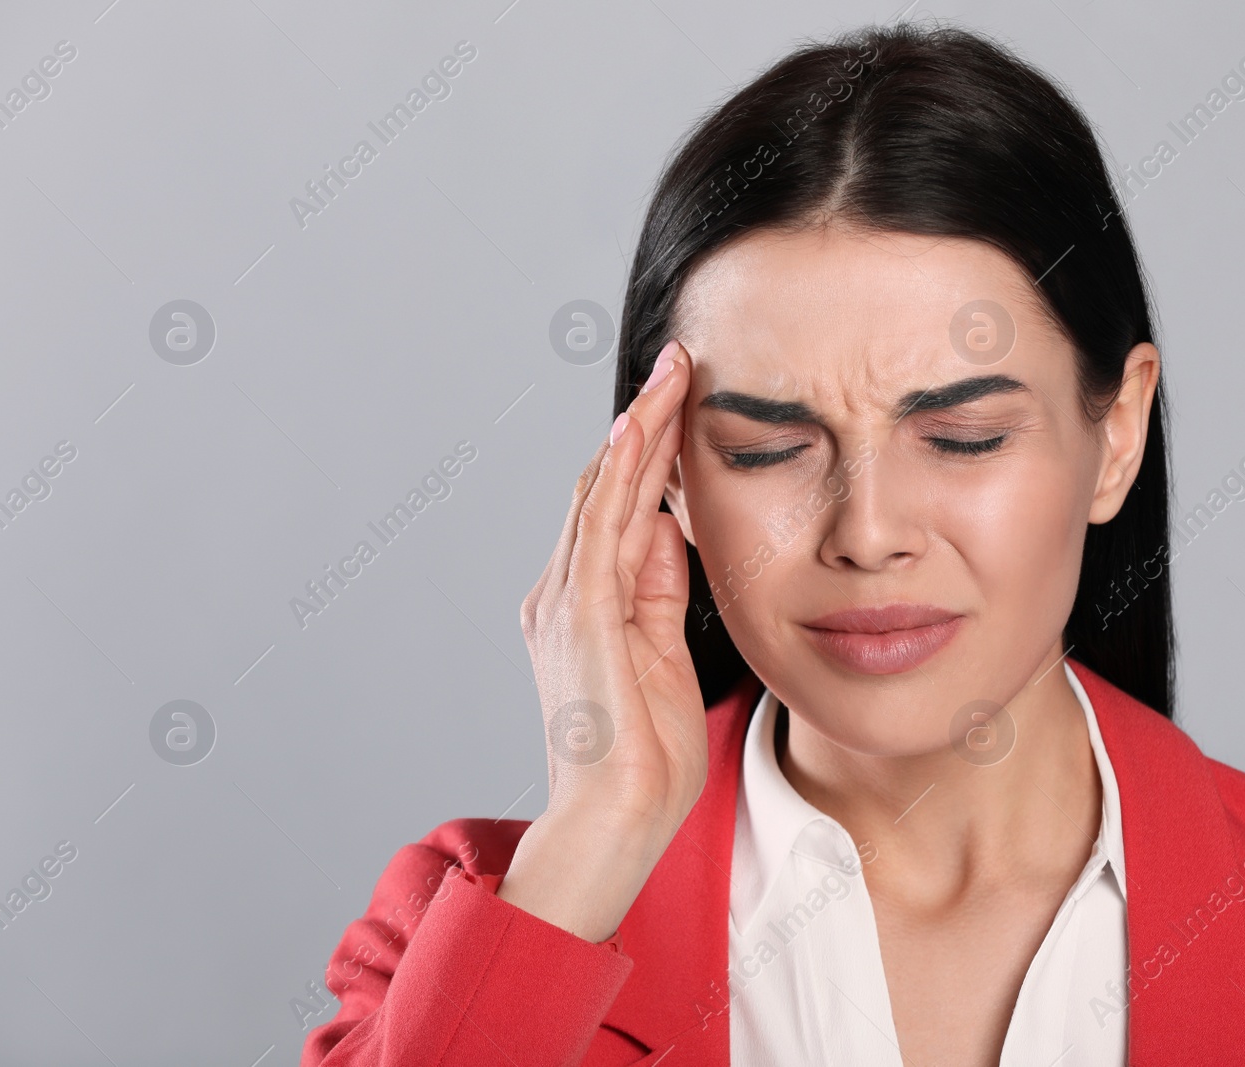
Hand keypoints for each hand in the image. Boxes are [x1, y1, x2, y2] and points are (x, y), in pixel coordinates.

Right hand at [499, 339, 702, 940]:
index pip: (617, 506)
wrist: (616, 817)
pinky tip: (639, 427)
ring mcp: (564, 599)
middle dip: (646, 421)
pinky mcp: (580, 613)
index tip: (683, 399)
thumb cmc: (644, 752)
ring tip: (673, 372)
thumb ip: (658, 589)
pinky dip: (618, 473)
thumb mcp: (663, 652)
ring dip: (639, 428)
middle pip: (606, 485)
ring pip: (602, 491)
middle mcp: (561, 590)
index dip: (649, 451)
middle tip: (680, 361)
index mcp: (581, 602)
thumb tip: (666, 525)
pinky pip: (600, 526)